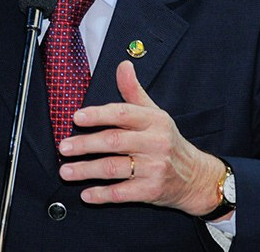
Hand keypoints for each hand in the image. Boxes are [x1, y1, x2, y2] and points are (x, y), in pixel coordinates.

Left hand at [58, 60, 225, 216]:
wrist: (196, 176)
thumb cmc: (168, 141)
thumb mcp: (155, 113)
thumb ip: (134, 91)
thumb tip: (123, 65)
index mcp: (154, 120)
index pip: (122, 113)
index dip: (98, 115)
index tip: (77, 117)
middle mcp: (155, 143)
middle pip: (114, 141)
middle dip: (85, 144)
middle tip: (64, 147)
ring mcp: (154, 168)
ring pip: (114, 168)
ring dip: (86, 170)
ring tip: (66, 171)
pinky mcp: (152, 190)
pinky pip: (122, 193)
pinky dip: (102, 194)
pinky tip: (86, 193)